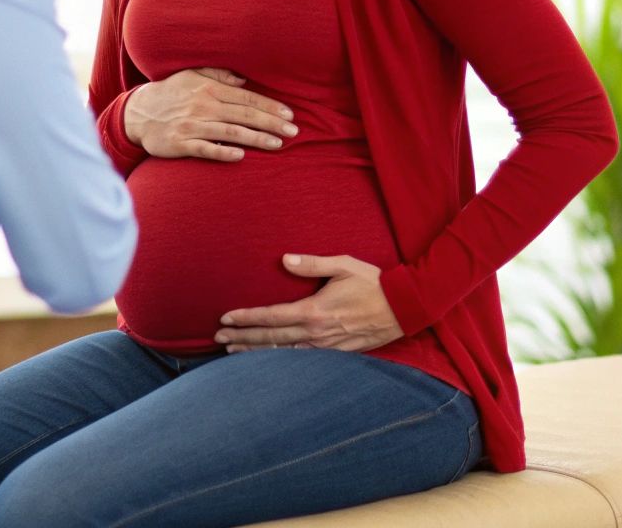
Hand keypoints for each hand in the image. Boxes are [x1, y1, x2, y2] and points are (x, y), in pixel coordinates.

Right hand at [123, 67, 296, 161]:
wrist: (137, 113)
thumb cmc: (170, 92)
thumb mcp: (192, 75)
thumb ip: (218, 75)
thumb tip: (243, 81)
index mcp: (209, 90)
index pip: (247, 98)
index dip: (270, 106)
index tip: (289, 115)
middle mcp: (203, 107)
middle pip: (244, 115)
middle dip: (271, 123)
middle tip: (294, 132)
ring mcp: (192, 126)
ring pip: (230, 132)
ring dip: (256, 138)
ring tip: (277, 144)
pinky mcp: (180, 144)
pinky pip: (205, 149)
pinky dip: (223, 152)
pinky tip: (241, 156)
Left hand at [215, 254, 403, 353]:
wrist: (403, 309)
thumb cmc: (373, 283)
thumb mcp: (343, 265)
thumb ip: (312, 264)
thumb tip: (284, 260)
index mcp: (313, 310)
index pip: (271, 317)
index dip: (246, 318)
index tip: (225, 319)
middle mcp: (315, 333)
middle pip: (270, 339)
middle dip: (242, 338)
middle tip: (218, 339)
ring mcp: (324, 347)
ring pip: (281, 353)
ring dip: (255, 353)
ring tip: (233, 352)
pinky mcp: (334, 353)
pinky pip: (299, 360)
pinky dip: (278, 360)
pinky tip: (267, 360)